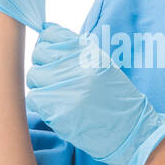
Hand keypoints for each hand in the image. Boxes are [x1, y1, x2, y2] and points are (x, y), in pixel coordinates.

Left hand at [25, 22, 164, 164]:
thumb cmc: (116, 100)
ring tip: (58, 96)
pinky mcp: (58, 110)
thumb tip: (46, 34)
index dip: (46, 43)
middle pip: (38, 54)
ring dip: (41, 86)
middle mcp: (78, 66)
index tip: (48, 52)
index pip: (51, 34)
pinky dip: (41, 104)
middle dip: (42, 65)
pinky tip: (57, 109)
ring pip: (33, 76)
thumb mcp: (103, 66)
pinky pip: (34, 99)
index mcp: (90, 52)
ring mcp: (67, 87)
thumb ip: (77, 52)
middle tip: (53, 79)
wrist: (131, 131)